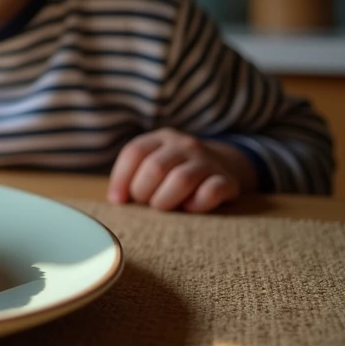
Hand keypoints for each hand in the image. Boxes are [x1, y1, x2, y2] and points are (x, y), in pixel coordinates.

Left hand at [108, 128, 256, 212]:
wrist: (226, 164)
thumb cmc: (177, 171)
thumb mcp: (155, 163)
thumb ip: (134, 175)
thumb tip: (116, 199)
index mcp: (161, 138)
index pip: (134, 152)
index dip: (121, 179)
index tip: (118, 200)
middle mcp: (184, 144)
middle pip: (155, 167)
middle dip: (143, 192)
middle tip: (146, 202)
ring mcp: (207, 161)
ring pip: (181, 179)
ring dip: (165, 200)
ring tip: (163, 206)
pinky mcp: (227, 180)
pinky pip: (211, 192)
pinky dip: (196, 205)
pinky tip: (190, 208)